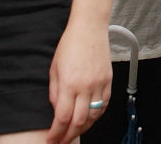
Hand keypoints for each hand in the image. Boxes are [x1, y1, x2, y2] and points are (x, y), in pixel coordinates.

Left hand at [47, 22, 111, 143]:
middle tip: (62, 141)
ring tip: (75, 132)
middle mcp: (85, 86)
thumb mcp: (54, 69)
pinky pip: (104, 104)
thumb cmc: (70, 44)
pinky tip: (90, 118)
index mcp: (69, 84)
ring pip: (94, 116)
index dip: (56, 133)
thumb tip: (57, 110)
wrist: (89, 28)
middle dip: (69, 136)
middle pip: (79, 122)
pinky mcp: (108, 80)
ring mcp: (99, 84)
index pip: (62, 118)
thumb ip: (55, 92)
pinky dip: (97, 115)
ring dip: (84, 128)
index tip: (52, 139)